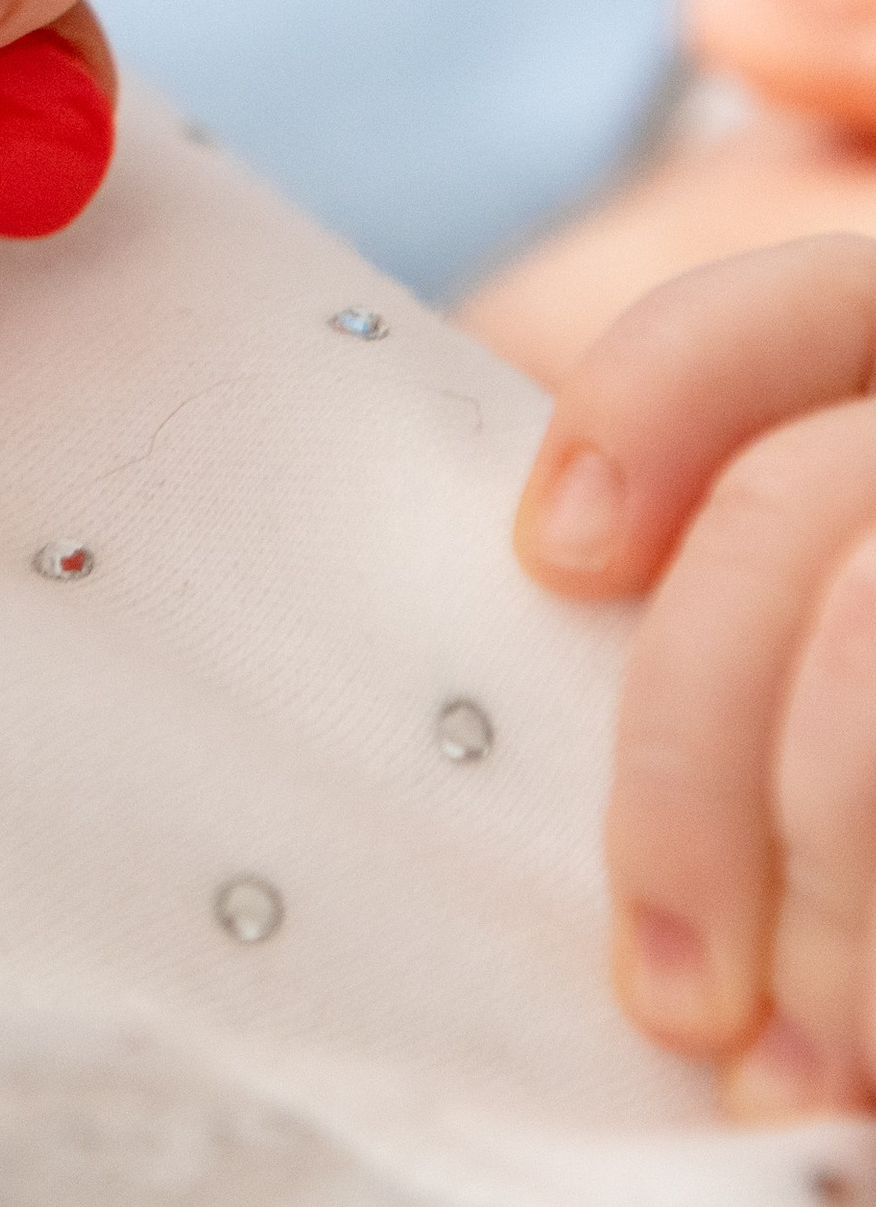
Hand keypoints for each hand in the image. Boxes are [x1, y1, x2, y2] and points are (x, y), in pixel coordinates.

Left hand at [514, 234, 875, 1114]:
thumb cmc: (854, 614)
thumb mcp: (833, 506)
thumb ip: (736, 535)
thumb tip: (540, 614)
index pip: (768, 320)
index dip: (647, 409)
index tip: (544, 556)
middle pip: (813, 523)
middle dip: (699, 766)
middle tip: (659, 981)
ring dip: (835, 896)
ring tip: (781, 1064)